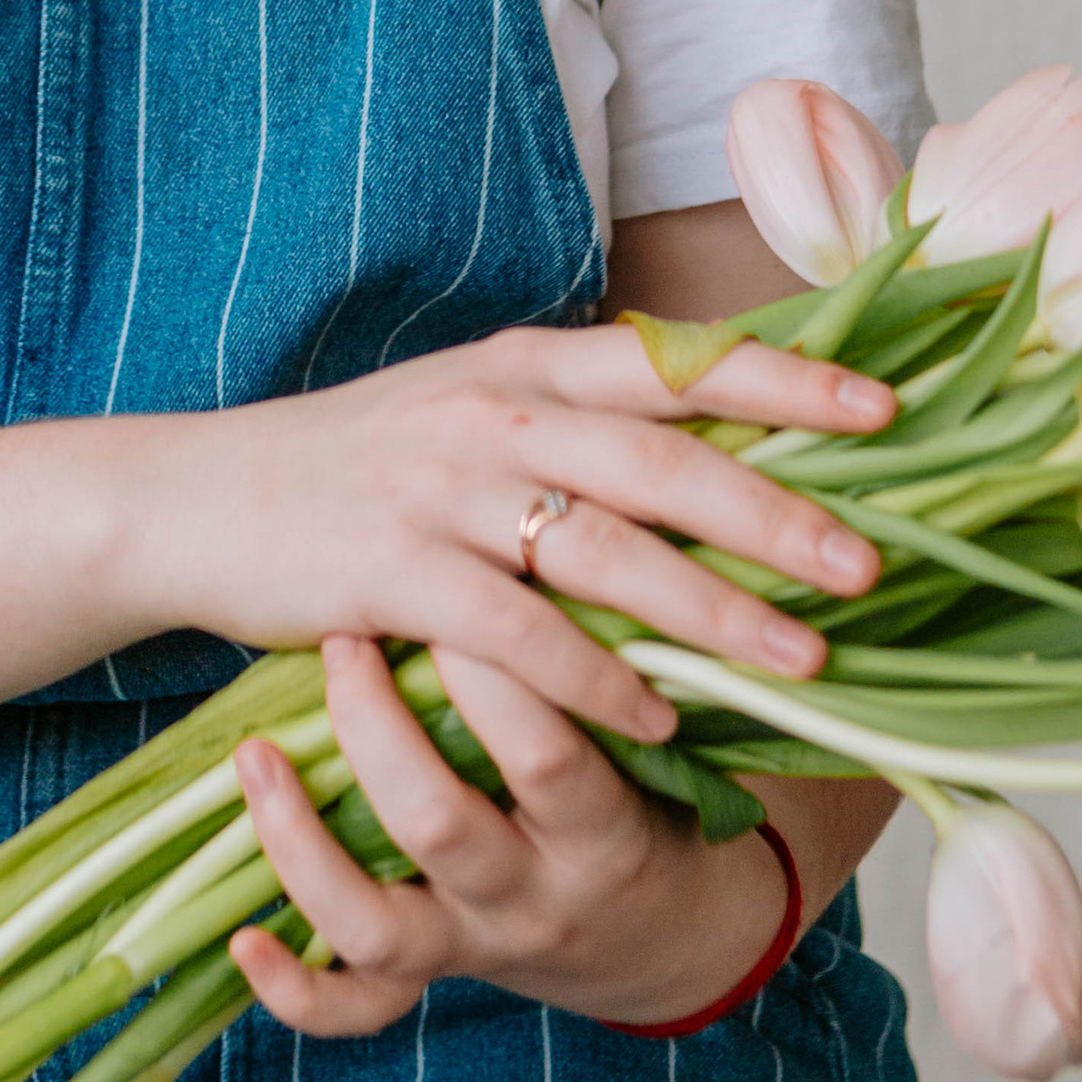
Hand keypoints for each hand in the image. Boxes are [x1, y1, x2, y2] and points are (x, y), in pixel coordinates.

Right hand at [151, 316, 886, 747]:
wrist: (198, 499)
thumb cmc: (354, 467)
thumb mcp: (468, 410)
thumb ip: (577, 423)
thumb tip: (715, 446)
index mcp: (525, 364)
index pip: (678, 361)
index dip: (785, 380)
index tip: (884, 408)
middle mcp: (495, 414)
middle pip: (666, 460)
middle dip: (779, 513)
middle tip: (872, 566)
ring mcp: (443, 492)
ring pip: (608, 552)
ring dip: (715, 612)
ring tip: (803, 663)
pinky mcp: (394, 573)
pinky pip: (518, 635)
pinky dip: (596, 680)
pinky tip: (660, 719)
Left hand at [227, 633, 791, 1033]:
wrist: (663, 928)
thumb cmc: (651, 782)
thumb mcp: (664, 726)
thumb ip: (626, 639)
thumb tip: (607, 488)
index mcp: (605, 828)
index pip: (549, 756)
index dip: (495, 674)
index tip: (450, 581)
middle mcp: (534, 893)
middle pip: (441, 824)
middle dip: (379, 731)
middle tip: (345, 633)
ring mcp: (473, 942)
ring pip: (376, 919)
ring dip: (301, 836)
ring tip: (255, 751)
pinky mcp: (430, 977)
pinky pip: (357, 1010)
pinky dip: (297, 987)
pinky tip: (246, 939)